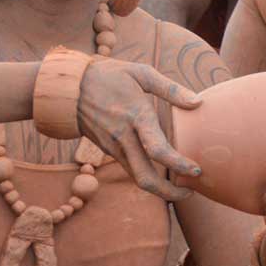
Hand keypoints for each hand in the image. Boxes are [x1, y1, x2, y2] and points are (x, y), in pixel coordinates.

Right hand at [77, 59, 203, 199]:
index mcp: (135, 117)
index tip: (197, 171)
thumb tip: (198, 102)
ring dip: (160, 189)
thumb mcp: (141, 73)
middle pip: (145, 178)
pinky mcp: (108, 150)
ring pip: (137, 178)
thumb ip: (171, 89)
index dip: (179, 165)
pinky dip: (148, 177)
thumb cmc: (109, 76)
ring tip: (183, 187)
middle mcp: (123, 138)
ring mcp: (113, 147)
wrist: (66, 87)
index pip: (158, 151)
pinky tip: (164, 174)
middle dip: (170, 192)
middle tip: (191, 192)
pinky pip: (131, 170)